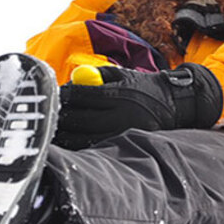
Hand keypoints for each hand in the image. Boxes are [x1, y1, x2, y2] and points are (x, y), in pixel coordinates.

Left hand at [55, 64, 222, 148]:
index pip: (79, 96)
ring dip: (65, 137)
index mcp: (117, 93)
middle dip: (59, 118)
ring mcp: (123, 133)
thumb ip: (95, 76)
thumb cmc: (143, 87)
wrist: (175, 105)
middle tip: (48, 116)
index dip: (62, 96)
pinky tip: (73, 142)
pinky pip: (96, 148)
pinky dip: (82, 145)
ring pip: (84, 139)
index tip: (54, 96)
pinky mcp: (126, 145)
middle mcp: (120, 115)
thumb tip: (68, 81)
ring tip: (55, 133)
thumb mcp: (122, 75)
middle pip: (78, 120)